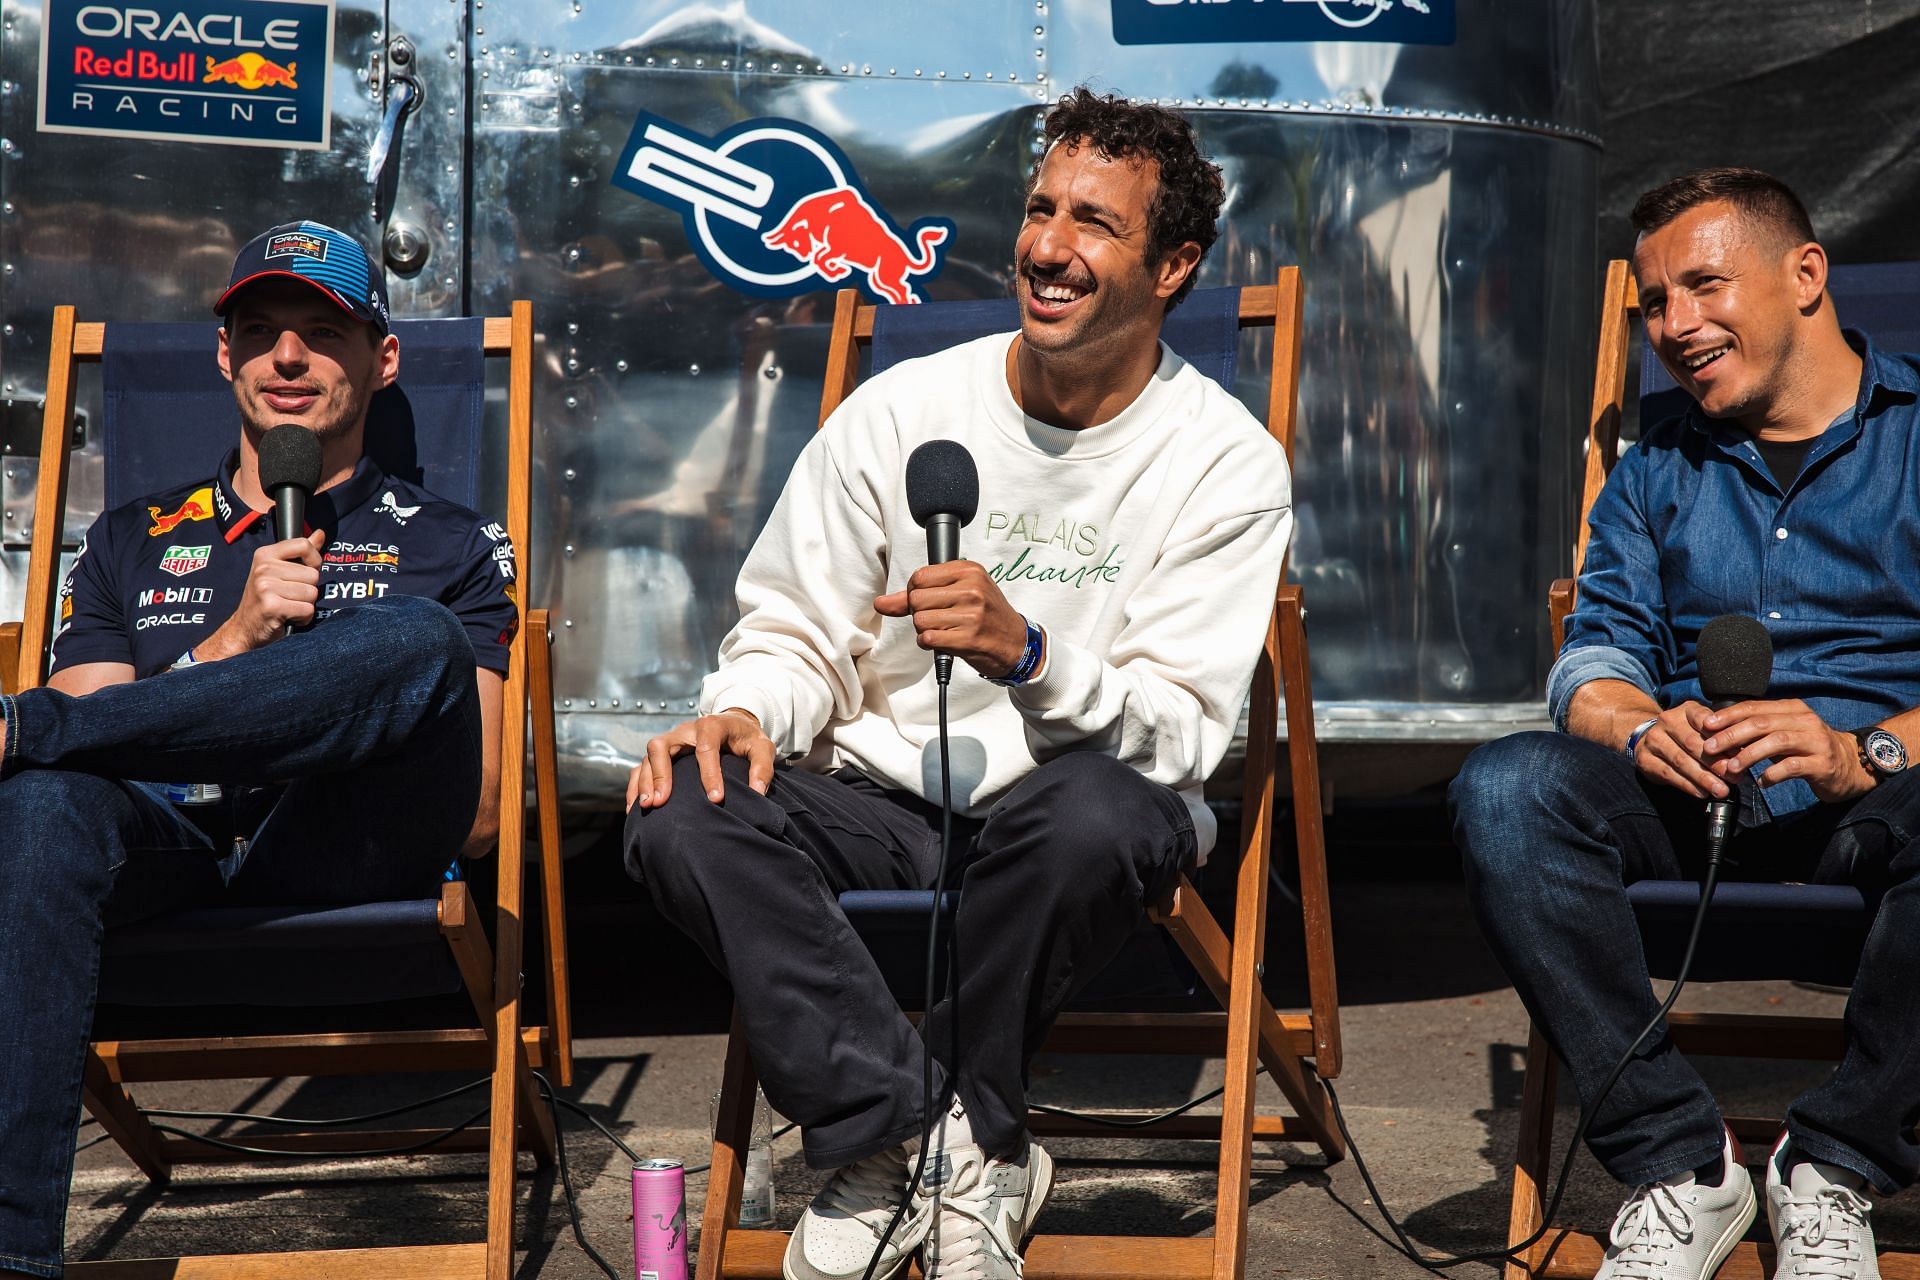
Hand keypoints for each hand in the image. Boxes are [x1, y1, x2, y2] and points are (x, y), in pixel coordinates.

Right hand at [195, 530, 325, 660]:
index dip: (314, 561)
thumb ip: (301, 552)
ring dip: (305, 605)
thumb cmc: (266, 597)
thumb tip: (320, 533)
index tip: (306, 571)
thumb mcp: (279, 570)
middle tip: (289, 596)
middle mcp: (263, 568)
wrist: (245, 628)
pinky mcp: (272, 606)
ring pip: (312, 593)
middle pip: (313, 575)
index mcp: (265, 554)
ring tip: (288, 606)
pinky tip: (287, 617)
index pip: (304, 545)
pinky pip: (307, 610)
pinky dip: (302, 618)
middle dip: (308, 589)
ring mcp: (265, 587)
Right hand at [627, 710, 773, 810]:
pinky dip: (635, 786)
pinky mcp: (663, 753)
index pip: (706, 748)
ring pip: (648, 756)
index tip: (715, 800)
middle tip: (661, 802)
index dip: (709, 775)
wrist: (735, 726)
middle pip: (662, 746)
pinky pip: (641, 766)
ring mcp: (671, 740)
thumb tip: (756, 791)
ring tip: (647, 807)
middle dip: (659, 774)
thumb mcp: (763, 748)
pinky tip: (634, 808)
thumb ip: (762, 768)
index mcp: (711, 725)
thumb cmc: (747, 739)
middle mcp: (685, 730)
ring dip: (644, 782)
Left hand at [873, 561, 1027, 677]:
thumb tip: (881, 603)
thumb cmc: (987, 615)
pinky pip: (927, 639)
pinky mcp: (968, 638)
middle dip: (920, 613)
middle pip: (916, 599)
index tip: (929, 601)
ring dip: (926, 630)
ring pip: (919, 620)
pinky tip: (946, 641)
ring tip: (947, 630)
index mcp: (969, 571)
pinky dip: (930, 643)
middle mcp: (971, 589)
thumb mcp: (960, 592)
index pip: (919, 577)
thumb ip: (917, 595)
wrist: (1017, 643)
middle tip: (941, 618)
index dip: (915, 593)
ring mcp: (971, 614)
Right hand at [1630, 700, 1731, 799]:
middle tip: (1734, 778)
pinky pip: (1668, 773)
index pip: (1705, 721)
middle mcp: (1667, 721)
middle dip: (1716, 763)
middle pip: (1693, 743)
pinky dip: (1687, 785)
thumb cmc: (1688, 735)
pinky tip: (1702, 792)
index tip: (1739, 755)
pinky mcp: (1645, 759)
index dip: (1722, 739)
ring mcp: (1653, 739)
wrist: (1651, 738)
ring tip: (1721, 790)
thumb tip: (1744, 756)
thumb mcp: (1705, 729)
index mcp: (1686, 710)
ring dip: (1703, 778)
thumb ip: (1722, 739)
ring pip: (1681, 760)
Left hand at [1701, 699, 1874, 801]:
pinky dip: (1772, 774)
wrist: (1852, 765)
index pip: (1755, 708)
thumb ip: (1760, 728)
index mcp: (1792, 709)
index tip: (1706, 725)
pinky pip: (1793, 767)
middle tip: (1710, 748)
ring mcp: (1816, 742)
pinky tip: (1760, 782)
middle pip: (1762, 723)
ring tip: (1731, 767)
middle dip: (1732, 735)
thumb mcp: (1785, 732)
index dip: (1728, 716)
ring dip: (1749, 754)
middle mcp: (1805, 721)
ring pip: (1777, 742)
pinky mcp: (1823, 764)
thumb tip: (1719, 729)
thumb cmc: (1808, 748)